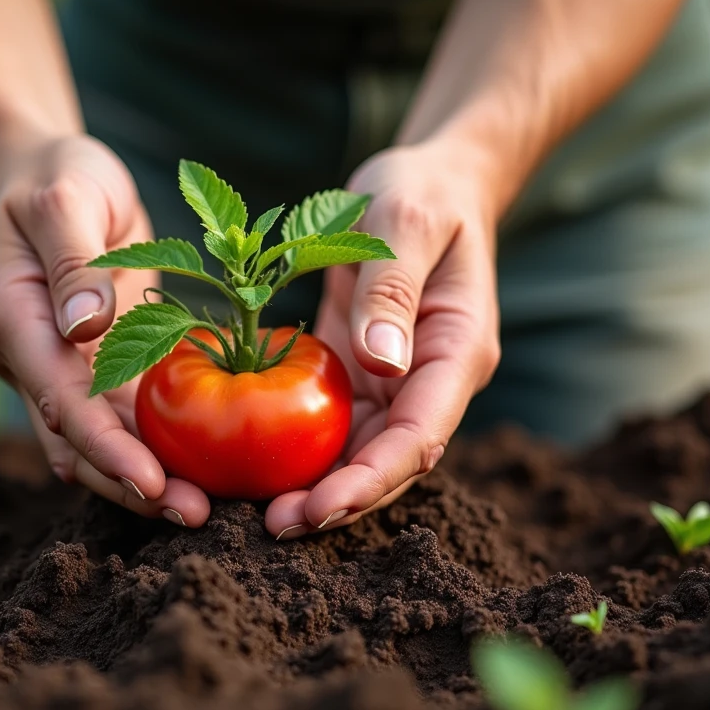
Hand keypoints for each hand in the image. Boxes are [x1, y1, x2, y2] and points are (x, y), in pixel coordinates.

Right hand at [0, 134, 210, 526]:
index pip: (58, 400)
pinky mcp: (99, 365)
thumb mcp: (64, 198)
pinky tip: (207, 469)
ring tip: (207, 511)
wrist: (47, 174)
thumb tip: (86, 327)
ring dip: (148, 478)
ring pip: (103, 441)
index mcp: (14, 321)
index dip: (104, 447)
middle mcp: (34, 359)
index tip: (151, 483)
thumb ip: (73, 261)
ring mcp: (65, 367)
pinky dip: (160, 445)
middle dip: (131, 485)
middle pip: (79, 441)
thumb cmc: (55, 176)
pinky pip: (128, 416)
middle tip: (194, 517)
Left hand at [264, 142, 501, 538]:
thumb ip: (391, 289)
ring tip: (258, 514)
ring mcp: (394, 381)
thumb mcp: (405, 221)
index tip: (320, 508)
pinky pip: (330, 421)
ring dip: (316, 486)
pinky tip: (254, 465)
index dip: (373, 480)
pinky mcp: (359, 372)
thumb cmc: (421, 192)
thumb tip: (381, 363)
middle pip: (389, 461)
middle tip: (275, 527)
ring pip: (358, 452)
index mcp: (456, 352)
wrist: (428, 182)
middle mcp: (427, 379)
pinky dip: (298, 448)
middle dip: (339, 502)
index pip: (420, 436)